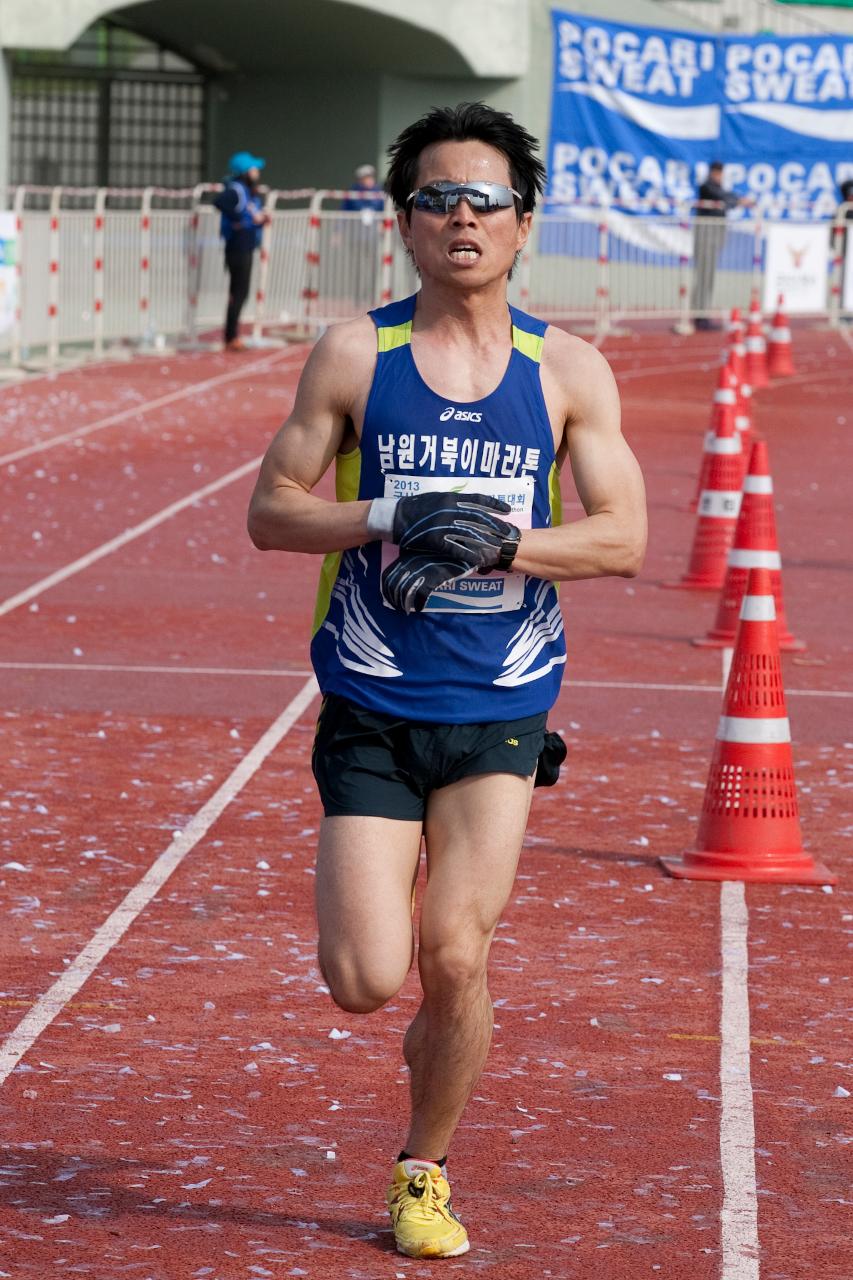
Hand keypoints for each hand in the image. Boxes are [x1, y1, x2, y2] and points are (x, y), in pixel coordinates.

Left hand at [380, 551, 473, 613]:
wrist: (466, 544)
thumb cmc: (446, 546)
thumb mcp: (427, 551)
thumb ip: (417, 560)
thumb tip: (408, 572)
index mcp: (407, 557)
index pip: (388, 576)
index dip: (386, 590)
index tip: (390, 597)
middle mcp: (412, 564)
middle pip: (393, 586)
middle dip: (394, 600)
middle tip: (398, 607)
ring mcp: (423, 571)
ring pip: (405, 592)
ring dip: (405, 604)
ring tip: (408, 610)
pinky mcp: (434, 577)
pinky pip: (422, 595)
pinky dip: (419, 604)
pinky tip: (421, 607)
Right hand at [392, 491, 518, 570]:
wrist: (395, 516)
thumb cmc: (415, 506)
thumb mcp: (436, 497)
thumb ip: (452, 500)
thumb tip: (469, 504)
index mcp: (450, 497)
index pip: (478, 500)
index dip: (495, 505)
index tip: (508, 509)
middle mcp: (450, 509)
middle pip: (479, 518)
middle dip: (496, 526)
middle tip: (510, 533)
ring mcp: (443, 525)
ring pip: (471, 534)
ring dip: (486, 542)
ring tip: (499, 548)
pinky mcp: (435, 539)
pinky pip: (456, 548)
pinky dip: (469, 554)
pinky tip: (479, 560)